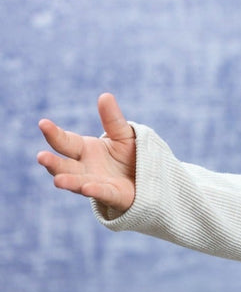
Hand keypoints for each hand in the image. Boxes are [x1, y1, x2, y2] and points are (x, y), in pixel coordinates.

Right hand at [37, 92, 136, 213]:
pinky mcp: (114, 196)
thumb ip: (113, 119)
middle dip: (52, 163)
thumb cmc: (131, 155)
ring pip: (78, 182)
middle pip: (64, 165)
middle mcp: (85, 168)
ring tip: (57, 180)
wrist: (149, 178)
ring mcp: (96, 183)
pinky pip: (103, 193)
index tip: (43, 123)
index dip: (54, 133)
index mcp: (85, 150)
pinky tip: (87, 188)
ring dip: (69, 181)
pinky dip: (95, 191)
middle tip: (41, 157)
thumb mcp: (123, 134)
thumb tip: (105, 96)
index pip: (65, 141)